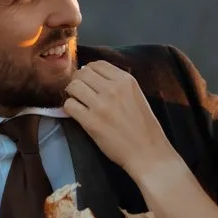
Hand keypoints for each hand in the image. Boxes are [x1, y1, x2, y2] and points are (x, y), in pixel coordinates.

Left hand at [63, 61, 179, 183]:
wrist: (147, 153)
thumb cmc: (144, 128)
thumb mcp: (137, 96)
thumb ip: (119, 85)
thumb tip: (94, 77)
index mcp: (126, 80)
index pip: (97, 64)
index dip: (88, 71)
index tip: (88, 81)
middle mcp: (113, 89)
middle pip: (82, 73)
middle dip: (78, 81)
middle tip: (80, 93)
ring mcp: (101, 105)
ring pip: (73, 86)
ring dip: (72, 94)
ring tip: (78, 103)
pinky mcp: (91, 122)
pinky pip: (69, 105)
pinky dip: (69, 108)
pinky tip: (77, 114)